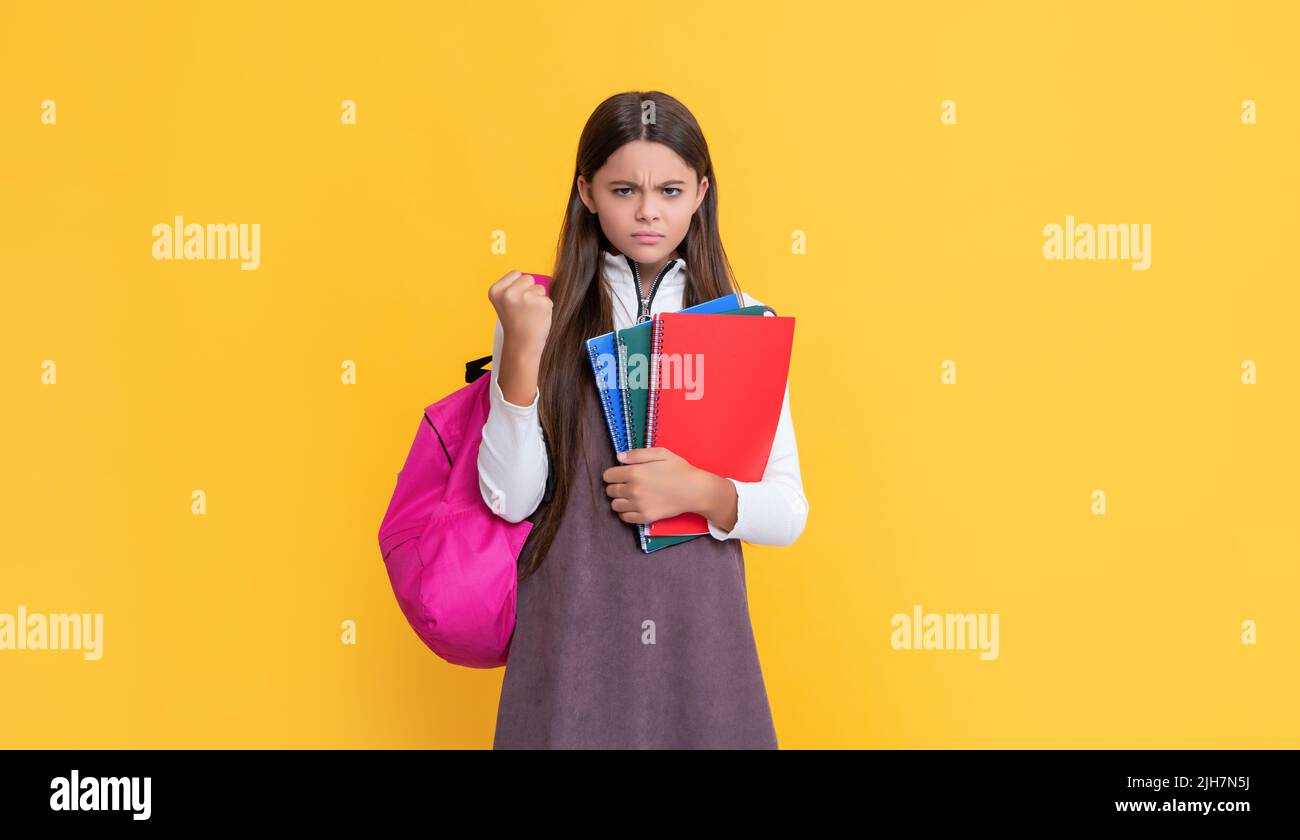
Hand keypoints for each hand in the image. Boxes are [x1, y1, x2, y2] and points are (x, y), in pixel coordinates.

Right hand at [487, 269, 551, 359]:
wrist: (522, 345)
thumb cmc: (516, 323)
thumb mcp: (506, 303)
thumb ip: (514, 288)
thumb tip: (537, 277)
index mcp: (496, 290)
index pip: (516, 273)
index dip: (519, 286)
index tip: (515, 302)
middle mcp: (509, 292)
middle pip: (528, 278)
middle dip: (529, 291)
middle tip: (523, 309)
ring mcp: (526, 297)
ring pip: (540, 288)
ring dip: (538, 299)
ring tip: (530, 314)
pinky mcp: (541, 303)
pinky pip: (548, 299)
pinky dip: (545, 308)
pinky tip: (537, 318)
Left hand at [601, 447, 735, 527]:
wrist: (695, 490)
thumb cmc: (679, 469)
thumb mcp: (661, 453)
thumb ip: (637, 454)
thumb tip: (619, 457)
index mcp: (635, 472)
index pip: (608, 476)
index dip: (613, 474)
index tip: (620, 474)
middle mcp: (633, 490)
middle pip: (610, 491)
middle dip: (616, 486)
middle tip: (627, 484)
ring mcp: (639, 505)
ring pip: (615, 505)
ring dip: (620, 500)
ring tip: (631, 496)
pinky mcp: (645, 517)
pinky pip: (624, 517)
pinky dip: (626, 512)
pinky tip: (635, 506)